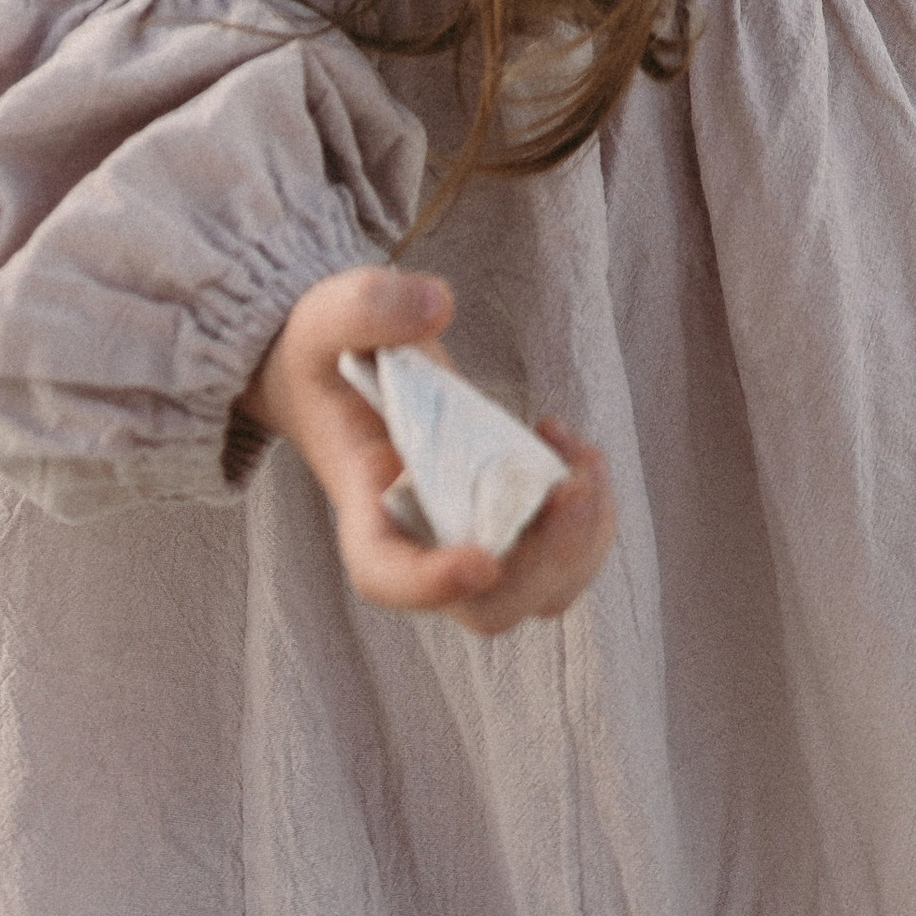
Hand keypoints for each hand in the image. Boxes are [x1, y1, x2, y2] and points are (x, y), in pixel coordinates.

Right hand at [242, 265, 615, 636]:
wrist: (346, 370)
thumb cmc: (330, 352)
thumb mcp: (327, 316)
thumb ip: (371, 307)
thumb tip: (437, 308)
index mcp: (363, 507)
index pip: (386, 574)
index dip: (432, 583)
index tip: (483, 561)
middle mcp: (421, 541)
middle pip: (486, 607)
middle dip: (544, 561)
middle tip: (571, 486)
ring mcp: (470, 535)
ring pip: (539, 592)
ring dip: (581, 540)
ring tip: (582, 457)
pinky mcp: (508, 514)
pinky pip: (563, 552)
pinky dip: (588, 512)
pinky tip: (566, 442)